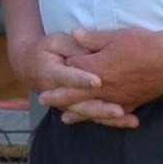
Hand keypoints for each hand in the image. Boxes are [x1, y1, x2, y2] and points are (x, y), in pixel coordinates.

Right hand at [7, 31, 134, 126]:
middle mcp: (60, 94)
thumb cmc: (45, 51)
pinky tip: (131, 121)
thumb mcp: (54, 42)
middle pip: (81, 104)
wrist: (31, 67)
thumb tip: (89, 49)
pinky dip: (113, 121)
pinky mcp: (79, 107)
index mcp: (52, 74)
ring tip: (127, 118)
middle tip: (118, 110)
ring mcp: (70, 104)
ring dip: (109, 117)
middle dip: (100, 108)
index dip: (82, 80)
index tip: (97, 82)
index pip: (68, 78)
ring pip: (90, 114)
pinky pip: (96, 116)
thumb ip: (72, 46)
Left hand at [57, 26, 162, 113]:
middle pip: (75, 93)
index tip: (53, 65)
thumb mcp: (116, 35)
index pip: (74, 68)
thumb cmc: (144, 44)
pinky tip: (100, 120)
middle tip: (42, 100)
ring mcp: (117, 98)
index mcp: (97, 67)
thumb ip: (93, 38)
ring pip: (92, 108)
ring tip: (64, 119)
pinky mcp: (131, 104)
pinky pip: (113, 114)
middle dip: (59, 97)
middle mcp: (103, 87)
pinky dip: (104, 118)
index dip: (63, 65)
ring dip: (77, 113)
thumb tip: (74, 34)